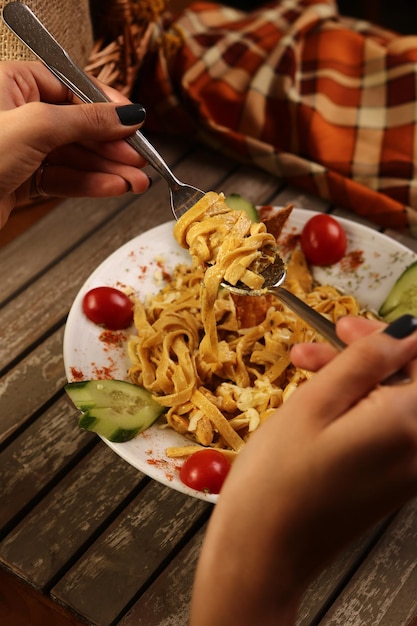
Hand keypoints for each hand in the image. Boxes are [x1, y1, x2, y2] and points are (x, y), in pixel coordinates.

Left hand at [0, 61, 150, 228]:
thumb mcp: (37, 126)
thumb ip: (86, 119)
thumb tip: (126, 114)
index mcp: (13, 84)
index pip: (73, 88)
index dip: (107, 108)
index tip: (136, 122)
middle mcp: (18, 115)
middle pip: (78, 127)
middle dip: (113, 147)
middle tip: (141, 160)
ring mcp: (20, 150)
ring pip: (75, 157)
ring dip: (108, 171)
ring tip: (135, 182)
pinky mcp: (22, 180)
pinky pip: (64, 179)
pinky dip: (89, 185)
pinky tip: (112, 188)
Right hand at [190, 316, 416, 625]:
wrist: (264, 551)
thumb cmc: (279, 478)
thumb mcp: (316, 404)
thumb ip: (366, 360)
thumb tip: (407, 331)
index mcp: (410, 425)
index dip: (392, 336)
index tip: (349, 327)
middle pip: (411, 381)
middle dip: (368, 354)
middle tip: (321, 344)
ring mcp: (409, 469)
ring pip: (396, 402)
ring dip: (355, 379)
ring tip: (303, 369)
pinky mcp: (392, 482)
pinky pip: (387, 427)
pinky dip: (357, 407)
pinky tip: (319, 403)